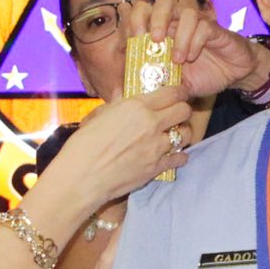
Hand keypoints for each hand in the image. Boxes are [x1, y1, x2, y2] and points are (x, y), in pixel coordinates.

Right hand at [52, 83, 193, 207]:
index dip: (178, 91)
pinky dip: (179, 156)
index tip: (178, 93)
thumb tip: (122, 94)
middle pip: (184, 110)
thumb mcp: (98, 116)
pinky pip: (179, 158)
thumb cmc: (84, 145)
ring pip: (186, 134)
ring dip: (183, 132)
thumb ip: (116, 104)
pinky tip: (173, 155)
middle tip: (177, 113)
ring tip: (174, 134)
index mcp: (136, 107)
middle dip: (183, 110)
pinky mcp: (157, 167)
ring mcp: (156, 147)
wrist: (83, 177)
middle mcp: (151, 124)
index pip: (171, 92)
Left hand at [131, 0, 269, 99]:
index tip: (133, 38)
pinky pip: (203, 26)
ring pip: (185, 12)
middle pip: (162, 3)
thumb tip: (128, 94)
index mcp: (165, 31)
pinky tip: (192, 57)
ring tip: (177, 59)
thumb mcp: (175, 85)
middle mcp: (180, 24)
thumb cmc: (202, 75)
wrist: (234, 74)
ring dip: (179, 35)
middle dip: (154, 19)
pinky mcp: (215, 29)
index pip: (145, 12)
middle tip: (153, 40)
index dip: (136, 19)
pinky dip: (194, 41)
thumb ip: (155, 86)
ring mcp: (198, 24)